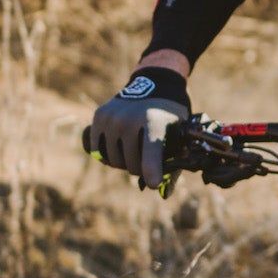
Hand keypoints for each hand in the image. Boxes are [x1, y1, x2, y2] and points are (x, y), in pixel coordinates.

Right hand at [85, 65, 190, 189]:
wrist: (155, 84)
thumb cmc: (171, 116)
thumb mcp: (180, 135)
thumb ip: (174, 163)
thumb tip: (163, 194)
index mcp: (153, 123)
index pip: (150, 155)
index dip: (152, 173)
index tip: (153, 184)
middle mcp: (129, 119)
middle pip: (131, 164)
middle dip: (140, 169)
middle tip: (146, 161)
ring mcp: (112, 118)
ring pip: (113, 160)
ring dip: (123, 163)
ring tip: (134, 153)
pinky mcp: (99, 117)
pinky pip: (98, 150)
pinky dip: (108, 154)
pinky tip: (118, 148)